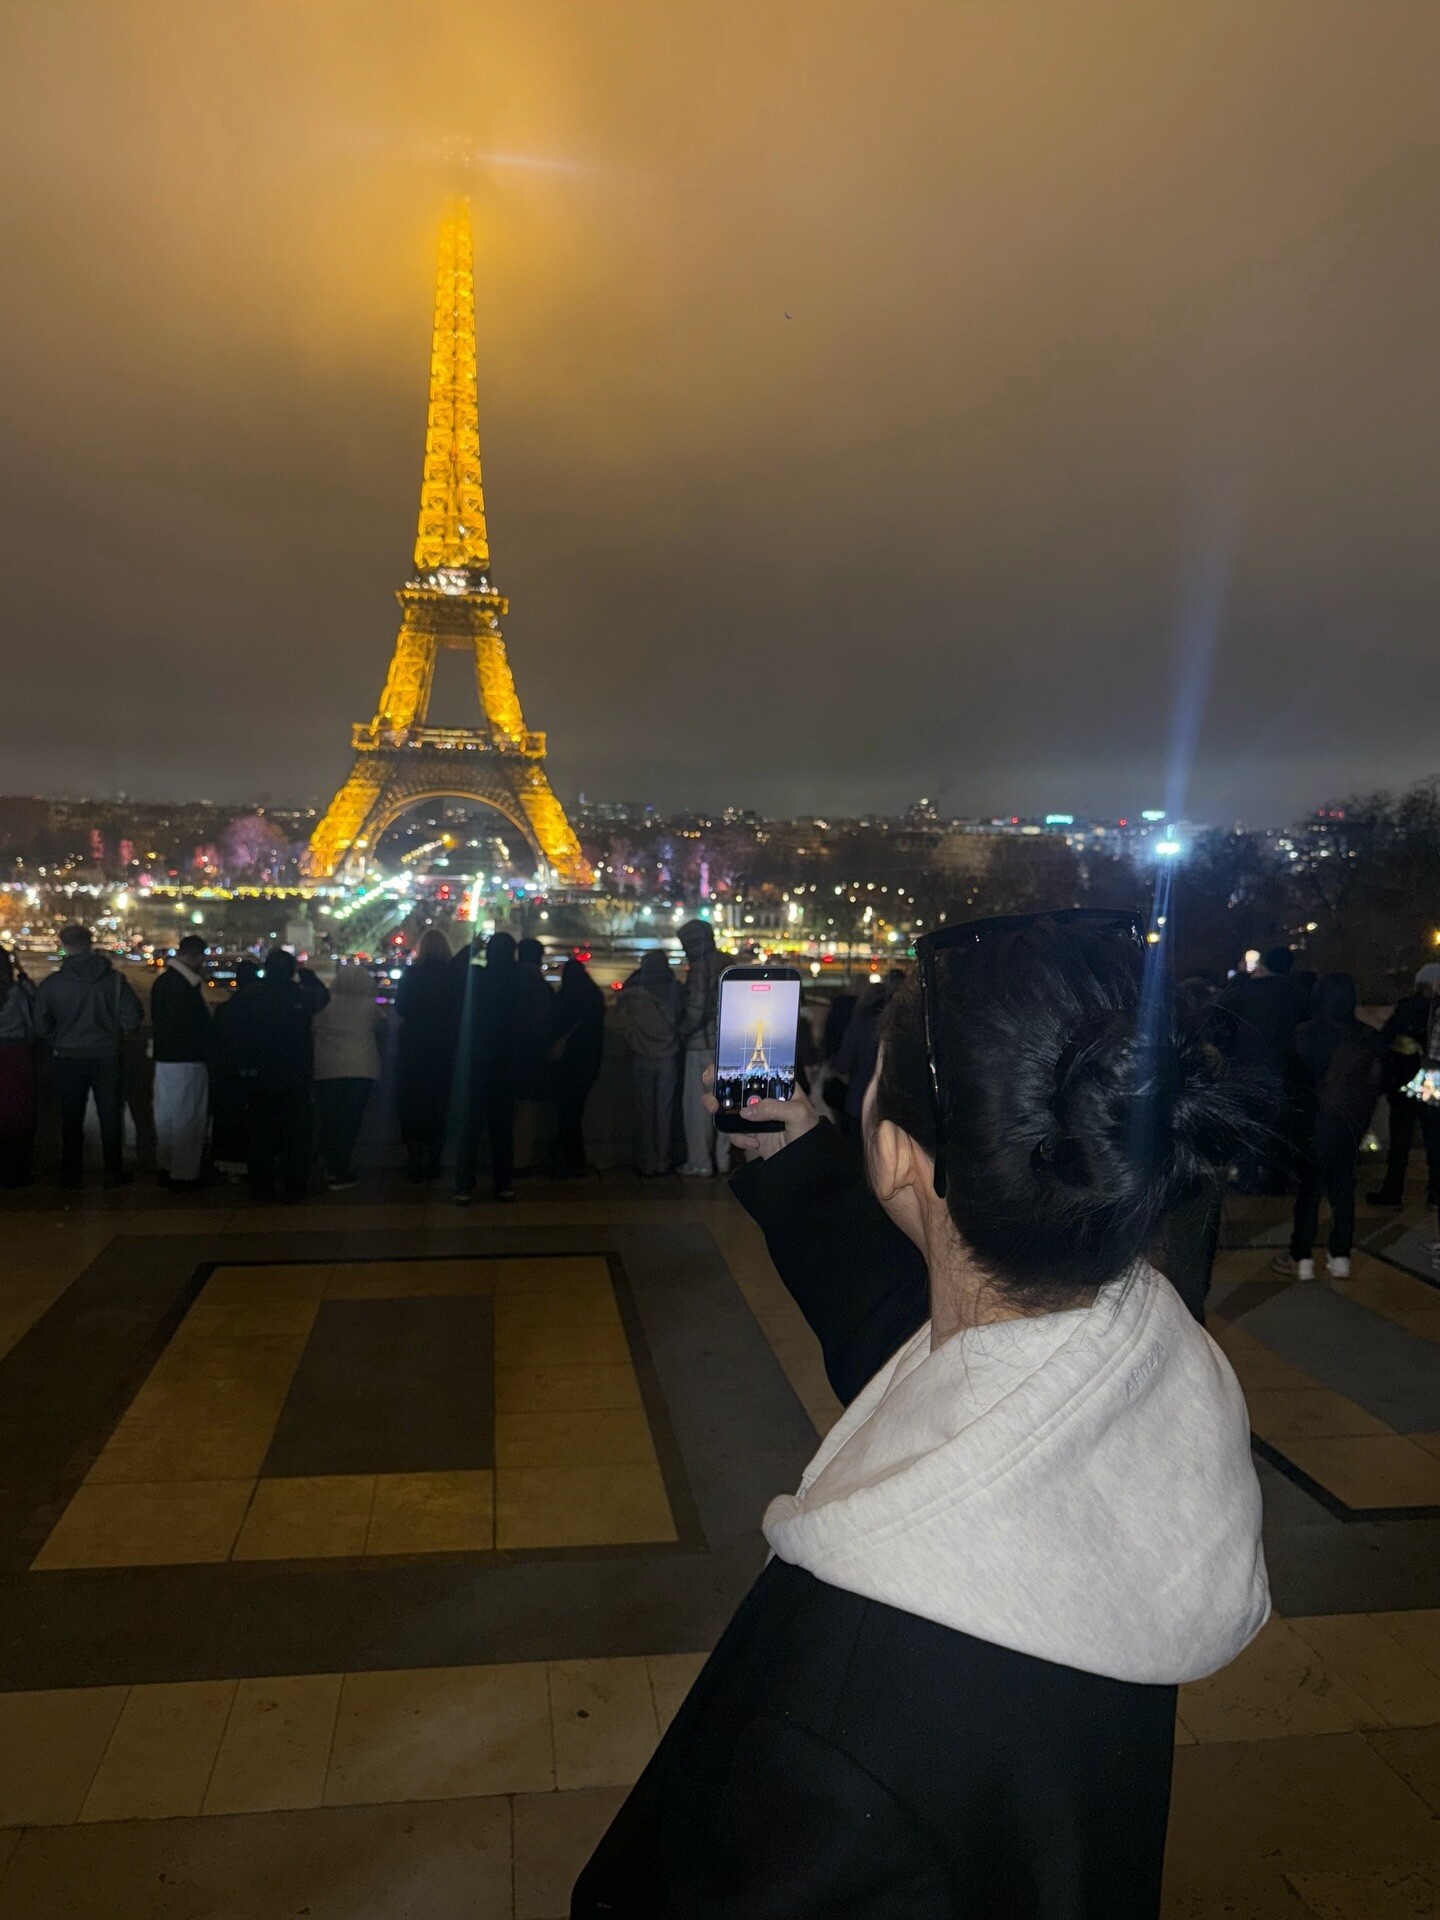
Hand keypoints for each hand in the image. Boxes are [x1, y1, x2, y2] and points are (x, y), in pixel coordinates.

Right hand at [701, 1064, 819, 1160]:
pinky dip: (738, 1138)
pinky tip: (754, 1143)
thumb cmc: (810, 1133)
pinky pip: (733, 1131)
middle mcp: (764, 1098)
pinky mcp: (750, 1134)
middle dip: (718, 1086)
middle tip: (711, 1088)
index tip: (720, 1067)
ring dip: (718, 1110)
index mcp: (778, 1086)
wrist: (806, 1165)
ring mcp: (755, 1116)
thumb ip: (773, 1108)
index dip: (736, 1065)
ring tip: (715, 1111)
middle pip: (735, 1086)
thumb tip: (747, 1111)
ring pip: (728, 1108)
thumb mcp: (798, 1114)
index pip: (756, 1070)